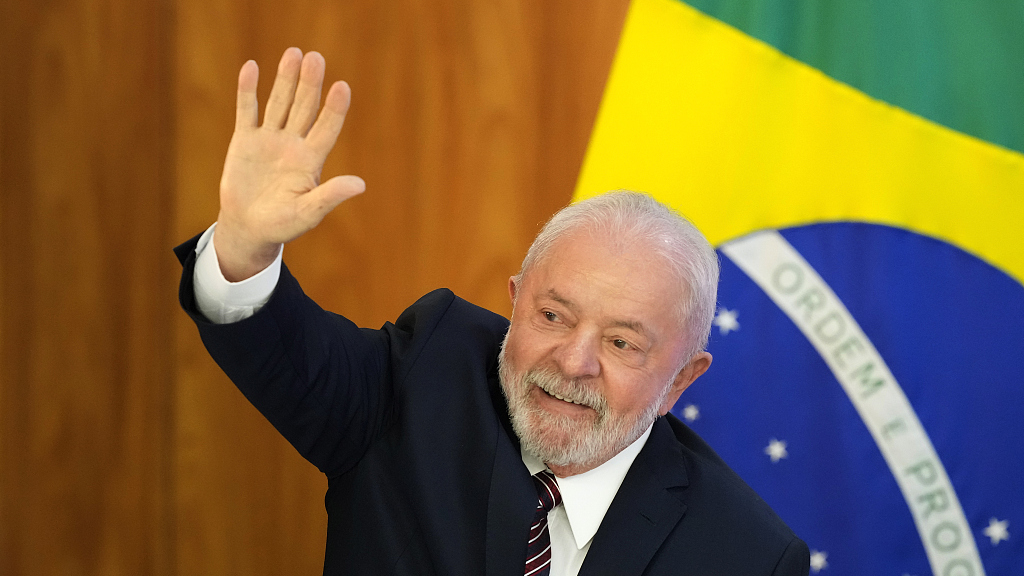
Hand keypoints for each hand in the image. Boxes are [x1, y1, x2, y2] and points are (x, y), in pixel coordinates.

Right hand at [214, 48, 364, 280]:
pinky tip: (252, 67)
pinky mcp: (245, 140)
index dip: (334, 109)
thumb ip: (330, 196)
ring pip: (279, 103)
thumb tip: (360, 185)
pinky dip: (248, 90)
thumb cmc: (283, 225)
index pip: (327, 128)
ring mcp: (270, 140)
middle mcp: (293, 144)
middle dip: (310, 84)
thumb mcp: (308, 214)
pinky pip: (247, 111)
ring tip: (294, 53)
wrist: (250, 228)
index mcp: (311, 160)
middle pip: (304, 108)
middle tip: (316, 58)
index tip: (342, 87)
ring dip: (285, 79)